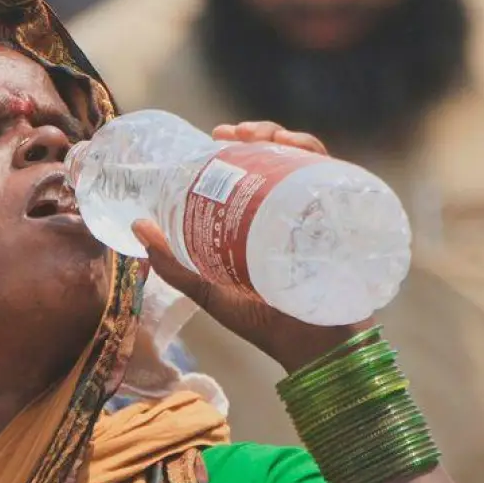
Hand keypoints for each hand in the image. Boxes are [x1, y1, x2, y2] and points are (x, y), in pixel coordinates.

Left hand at [132, 121, 370, 373]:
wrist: (312, 350)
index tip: (215, 136)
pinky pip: (338, 179)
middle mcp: (295, 212)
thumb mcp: (209, 290)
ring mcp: (322, 215)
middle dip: (261, 133)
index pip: (256, 170)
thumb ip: (174, 265)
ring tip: (262, 136)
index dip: (239, 145)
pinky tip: (299, 151)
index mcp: (264, 221)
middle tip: (233, 133)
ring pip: (309, 161)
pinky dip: (319, 158)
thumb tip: (138, 226)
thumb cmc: (265, 324)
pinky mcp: (345, 222)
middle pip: (282, 158)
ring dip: (288, 138)